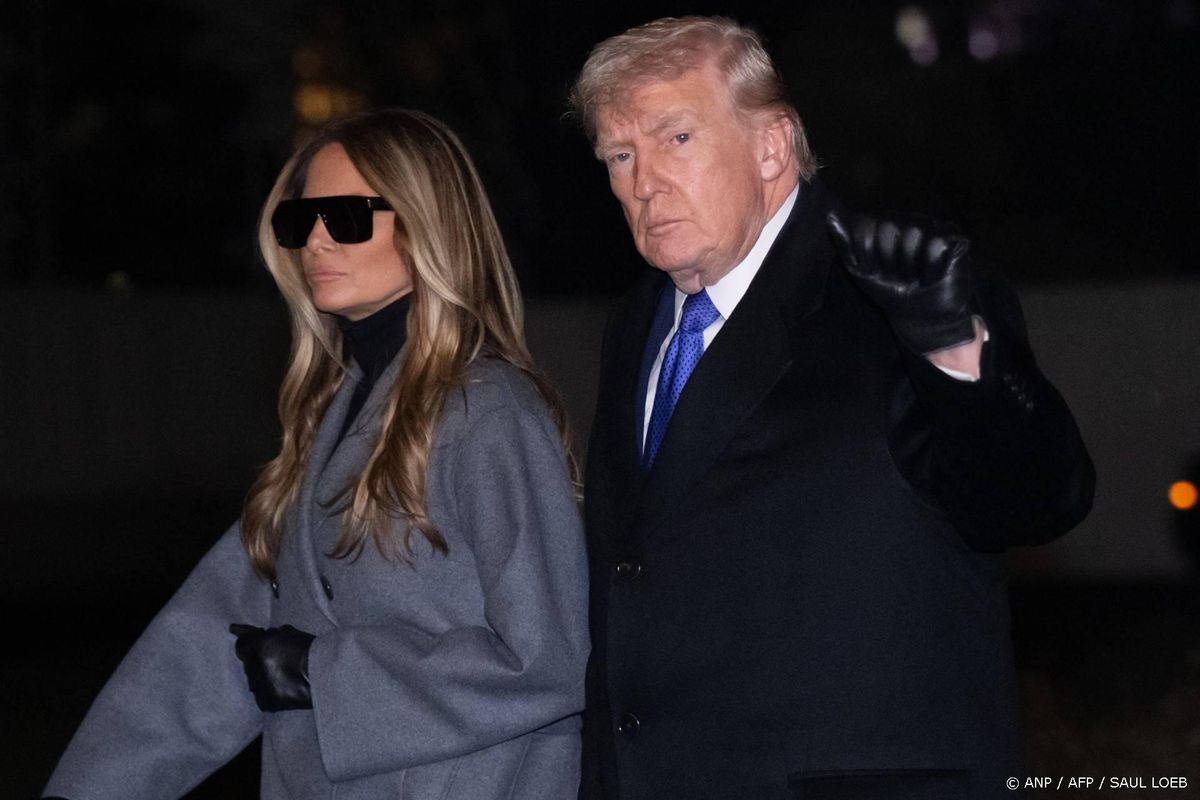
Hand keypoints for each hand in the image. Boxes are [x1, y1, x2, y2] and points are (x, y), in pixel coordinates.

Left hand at [229, 623, 314, 710]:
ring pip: (253, 680)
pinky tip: (283, 686)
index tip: (262, 643)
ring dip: (262, 676)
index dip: (252, 643)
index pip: (241, 645)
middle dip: (258, 660)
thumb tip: (233, 628)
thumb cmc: (309, 650)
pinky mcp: (266, 703)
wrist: (325, 676)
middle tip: (277, 659)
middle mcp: (257, 668)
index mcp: (262, 647)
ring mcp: (260, 687)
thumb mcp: (287, 634)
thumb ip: (261, 632)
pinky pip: (261, 695)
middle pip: (247, 663)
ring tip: (282, 674)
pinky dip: (268, 690)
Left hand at [827, 210, 975, 354]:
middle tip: (899, 275)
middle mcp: (910, 221)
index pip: (867, 226)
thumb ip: (846, 244)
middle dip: (889, 259)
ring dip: (911, 265)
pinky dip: (931, 267)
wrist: (919, 317)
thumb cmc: (890, 292)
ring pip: (914, 234)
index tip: (878, 270)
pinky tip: (933, 275)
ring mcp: (934, 228)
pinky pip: (936, 244)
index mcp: (886, 225)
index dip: (869, 254)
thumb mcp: (861, 270)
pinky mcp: (954, 240)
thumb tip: (830, 217)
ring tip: (917, 276)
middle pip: (889, 228)